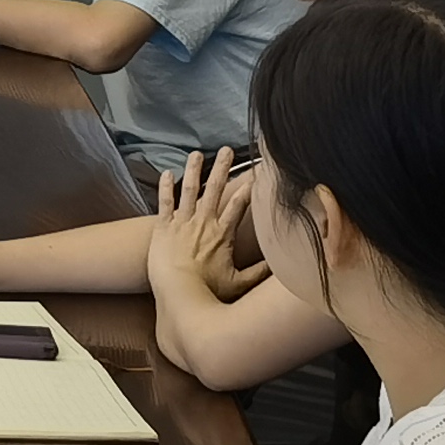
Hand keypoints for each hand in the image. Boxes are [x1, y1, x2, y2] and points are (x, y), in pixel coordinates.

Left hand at [149, 152, 267, 305]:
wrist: (177, 293)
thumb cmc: (207, 292)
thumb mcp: (239, 284)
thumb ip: (260, 273)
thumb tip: (281, 265)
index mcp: (222, 234)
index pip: (239, 205)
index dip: (248, 188)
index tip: (255, 174)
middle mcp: (203, 223)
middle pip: (214, 189)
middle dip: (221, 168)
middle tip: (226, 150)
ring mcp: (182, 223)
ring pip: (189, 190)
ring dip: (193, 170)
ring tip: (196, 154)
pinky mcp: (163, 228)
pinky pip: (164, 202)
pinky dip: (165, 187)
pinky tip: (166, 173)